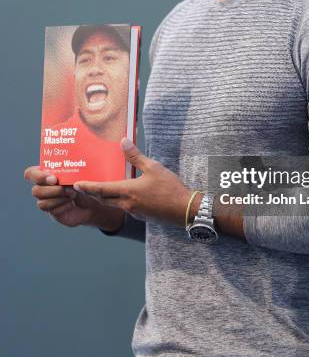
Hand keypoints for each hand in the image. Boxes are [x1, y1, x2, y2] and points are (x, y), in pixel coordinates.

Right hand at [24, 166, 117, 227]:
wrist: (94, 200)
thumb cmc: (87, 181)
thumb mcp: (83, 171)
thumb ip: (77, 164)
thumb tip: (82, 152)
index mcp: (46, 174)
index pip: (30, 174)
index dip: (38, 176)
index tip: (54, 178)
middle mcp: (43, 188)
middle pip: (35, 191)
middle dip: (53, 190)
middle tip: (69, 188)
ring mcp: (47, 201)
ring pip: (41, 202)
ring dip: (58, 198)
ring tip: (73, 195)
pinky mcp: (53, 212)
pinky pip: (51, 211)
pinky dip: (63, 206)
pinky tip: (73, 203)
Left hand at [73, 139, 191, 226]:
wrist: (184, 210)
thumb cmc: (170, 188)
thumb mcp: (154, 167)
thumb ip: (136, 156)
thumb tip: (123, 142)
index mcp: (128, 191)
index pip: (101, 189)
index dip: (87, 187)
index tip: (76, 185)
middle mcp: (127, 204)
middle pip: (103, 199)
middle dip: (91, 193)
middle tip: (81, 188)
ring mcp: (134, 211)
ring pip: (113, 204)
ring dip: (104, 197)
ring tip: (99, 188)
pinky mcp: (141, 214)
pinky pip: (124, 207)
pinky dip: (118, 200)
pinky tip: (123, 194)